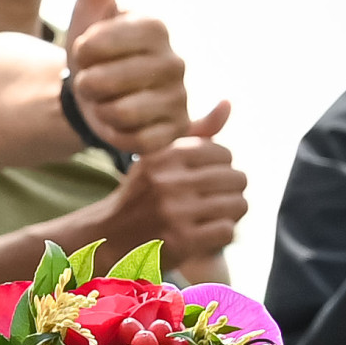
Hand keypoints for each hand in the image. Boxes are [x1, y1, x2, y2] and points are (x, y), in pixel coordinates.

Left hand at [59, 0, 191, 155]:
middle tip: (94, 79)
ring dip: (98, 109)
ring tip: (105, 100)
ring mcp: (177, 98)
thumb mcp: (90, 11)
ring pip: (119, 111)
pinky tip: (118, 122)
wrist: (94, 96)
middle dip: (86, 83)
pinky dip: (116, 134)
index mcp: (155, 28)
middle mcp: (175, 62)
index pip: (99, 42)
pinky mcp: (172, 131)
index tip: (86, 49)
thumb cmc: (94, 50)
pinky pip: (136, 139)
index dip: (81, 50)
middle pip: (105, 80)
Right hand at [91, 102, 246, 269]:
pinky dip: (221, 235)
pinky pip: (227, 230)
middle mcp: (167, 181)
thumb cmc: (143, 194)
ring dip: (229, 214)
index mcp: (164, 156)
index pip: (224, 154)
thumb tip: (227, 103)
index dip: (220, 168)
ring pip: (237, 205)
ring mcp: (174, 212)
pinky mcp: (181, 241)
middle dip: (230, 192)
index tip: (203, 181)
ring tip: (211, 217)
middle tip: (212, 202)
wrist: (108, 238)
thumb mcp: (162, 158)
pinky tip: (204, 234)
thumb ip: (198, 133)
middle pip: (236, 179)